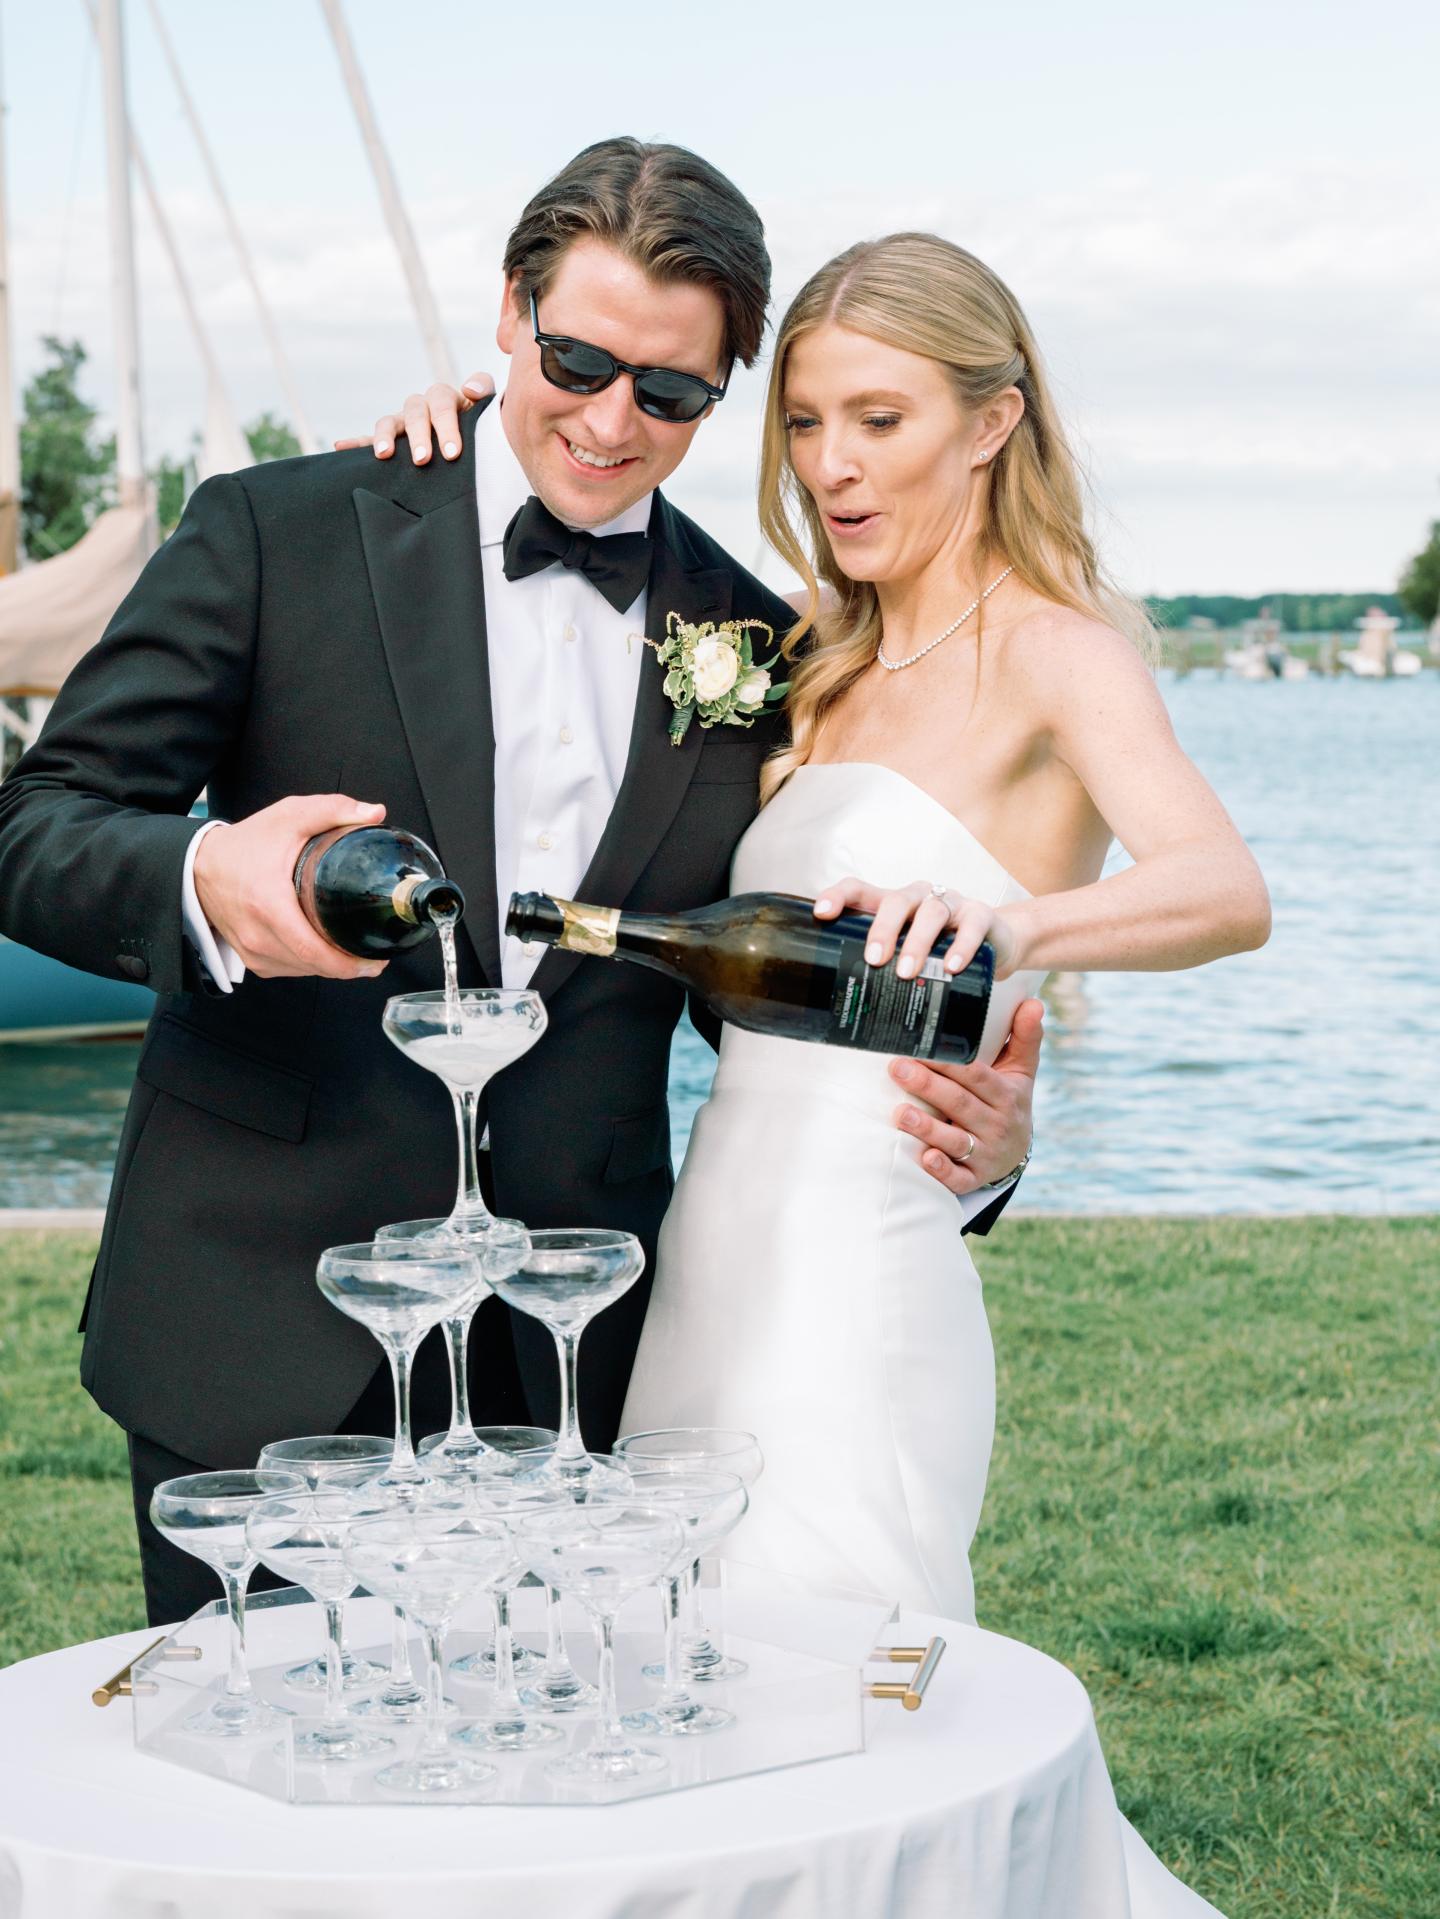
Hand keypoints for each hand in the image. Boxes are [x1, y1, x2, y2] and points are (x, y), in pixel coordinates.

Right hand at [193, 795, 390, 980]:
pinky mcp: (249, 958)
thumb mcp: (289, 817)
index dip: (346, 963)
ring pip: (302, 971)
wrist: (200, 865)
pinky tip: (322, 952)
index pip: (312, 950)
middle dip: (348, 966)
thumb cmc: (244, 844)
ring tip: (353, 954)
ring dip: (329, 967)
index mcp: (269, 905)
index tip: (374, 962)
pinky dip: (308, 965)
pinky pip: (287, 970)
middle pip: (312, 965)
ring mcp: (251, 951)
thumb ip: (333, 810)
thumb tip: (376, 813)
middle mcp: (258, 936)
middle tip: (373, 958)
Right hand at [332, 373, 496, 462]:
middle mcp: (423, 407)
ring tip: (384, 454)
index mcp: (447, 400)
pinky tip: (340, 446)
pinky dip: (355, 443)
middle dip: (420, 436)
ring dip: (385, 436)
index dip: (447, 423)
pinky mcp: (389, 439)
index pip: (443, 401)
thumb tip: (470, 390)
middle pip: (417, 413)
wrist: (475, 450)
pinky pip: (368, 439)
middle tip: (424, 460)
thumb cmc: (483, 434)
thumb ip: (487, 397)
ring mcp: (403, 422)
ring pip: (390, 422)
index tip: (452, 453)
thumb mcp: (489, 417)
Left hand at [814, 876, 1018, 977]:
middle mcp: (920, 896)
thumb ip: (884, 970)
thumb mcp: (909, 952)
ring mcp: (951, 902)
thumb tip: (847, 1008)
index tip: (821, 914)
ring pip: (932, 912)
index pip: (860, 889)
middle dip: (882, 930)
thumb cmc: (942, 948)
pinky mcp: (981, 914)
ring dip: (918, 942)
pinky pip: (972, 925)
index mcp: (894, 904)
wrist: (997, 943)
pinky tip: (952, 967)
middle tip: (874, 960)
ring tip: (907, 972)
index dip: (839, 896)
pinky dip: (962, 945)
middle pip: (896, 901)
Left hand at [889, 998, 1043, 1193]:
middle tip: (896, 1068)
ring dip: (927, 1128)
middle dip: (928, 1086)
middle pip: (960, 1104)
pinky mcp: (974, 1177)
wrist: (1016, 1152)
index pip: (976, 1075)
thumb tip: (1034, 1002)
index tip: (922, 1045)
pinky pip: (958, 1177)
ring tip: (899, 1113)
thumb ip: (1024, 1037)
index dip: (949, 1061)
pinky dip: (942, 1170)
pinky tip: (925, 1158)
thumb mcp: (1021, 1071)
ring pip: (955, 1141)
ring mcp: (985, 1153)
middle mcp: (997, 1124)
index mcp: (1006, 1094)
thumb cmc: (1009, 1101)